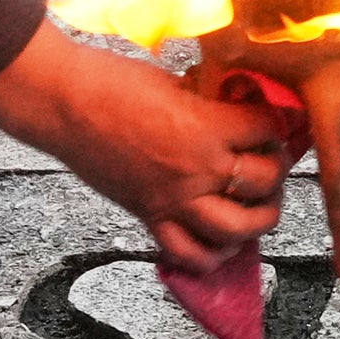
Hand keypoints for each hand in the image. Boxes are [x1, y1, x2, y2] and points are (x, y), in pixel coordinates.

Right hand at [0, 21, 290, 273]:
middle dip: (277, 169)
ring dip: (259, 219)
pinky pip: (189, 255)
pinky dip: (212, 256)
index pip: (268, 128)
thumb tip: (237, 108)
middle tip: (273, 159)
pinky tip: (222, 242)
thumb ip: (211, 103)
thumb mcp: (177, 83)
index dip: (277, 121)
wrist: (62, 103)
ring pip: (238, 229)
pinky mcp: (149, 216)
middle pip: (265, 181)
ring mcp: (174, 199)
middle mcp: (197, 169)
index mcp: (207, 127)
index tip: (275, 120)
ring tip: (260, 205)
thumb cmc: (112, 82)